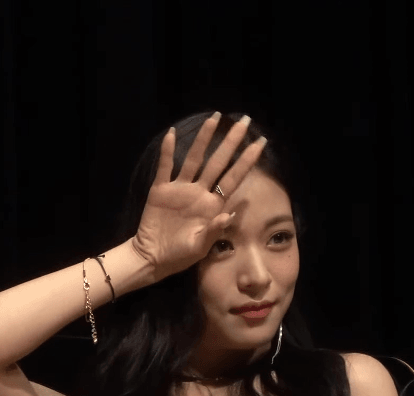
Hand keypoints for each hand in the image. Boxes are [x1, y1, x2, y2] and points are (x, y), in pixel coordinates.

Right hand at [132, 113, 266, 279]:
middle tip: (245, 120)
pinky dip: (168, 151)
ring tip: (214, 118)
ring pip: (194, 159)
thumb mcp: (199, 248)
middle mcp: (199, 193)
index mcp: (212, 206)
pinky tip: (173, 134)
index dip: (246, 161)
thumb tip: (229, 215)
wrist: (153, 258)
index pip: (233, 179)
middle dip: (231, 142)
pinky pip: (165, 167)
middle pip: (218, 162)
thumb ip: (214, 232)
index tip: (261, 143)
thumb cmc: (179, 256)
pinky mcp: (161, 190)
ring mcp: (180, 189)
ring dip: (204, 139)